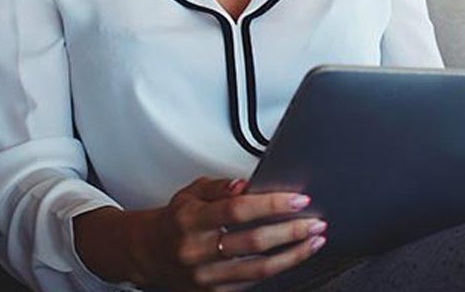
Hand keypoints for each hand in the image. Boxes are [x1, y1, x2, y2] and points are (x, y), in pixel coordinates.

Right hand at [140, 176, 326, 290]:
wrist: (149, 254)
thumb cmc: (176, 221)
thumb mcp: (191, 193)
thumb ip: (220, 187)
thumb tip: (245, 183)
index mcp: (192, 220)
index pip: (238, 210)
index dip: (272, 204)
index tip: (299, 199)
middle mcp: (198, 250)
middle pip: (253, 242)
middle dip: (291, 231)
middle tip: (315, 222)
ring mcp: (206, 276)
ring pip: (258, 269)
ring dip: (293, 255)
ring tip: (314, 241)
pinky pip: (252, 283)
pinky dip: (277, 270)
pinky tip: (293, 257)